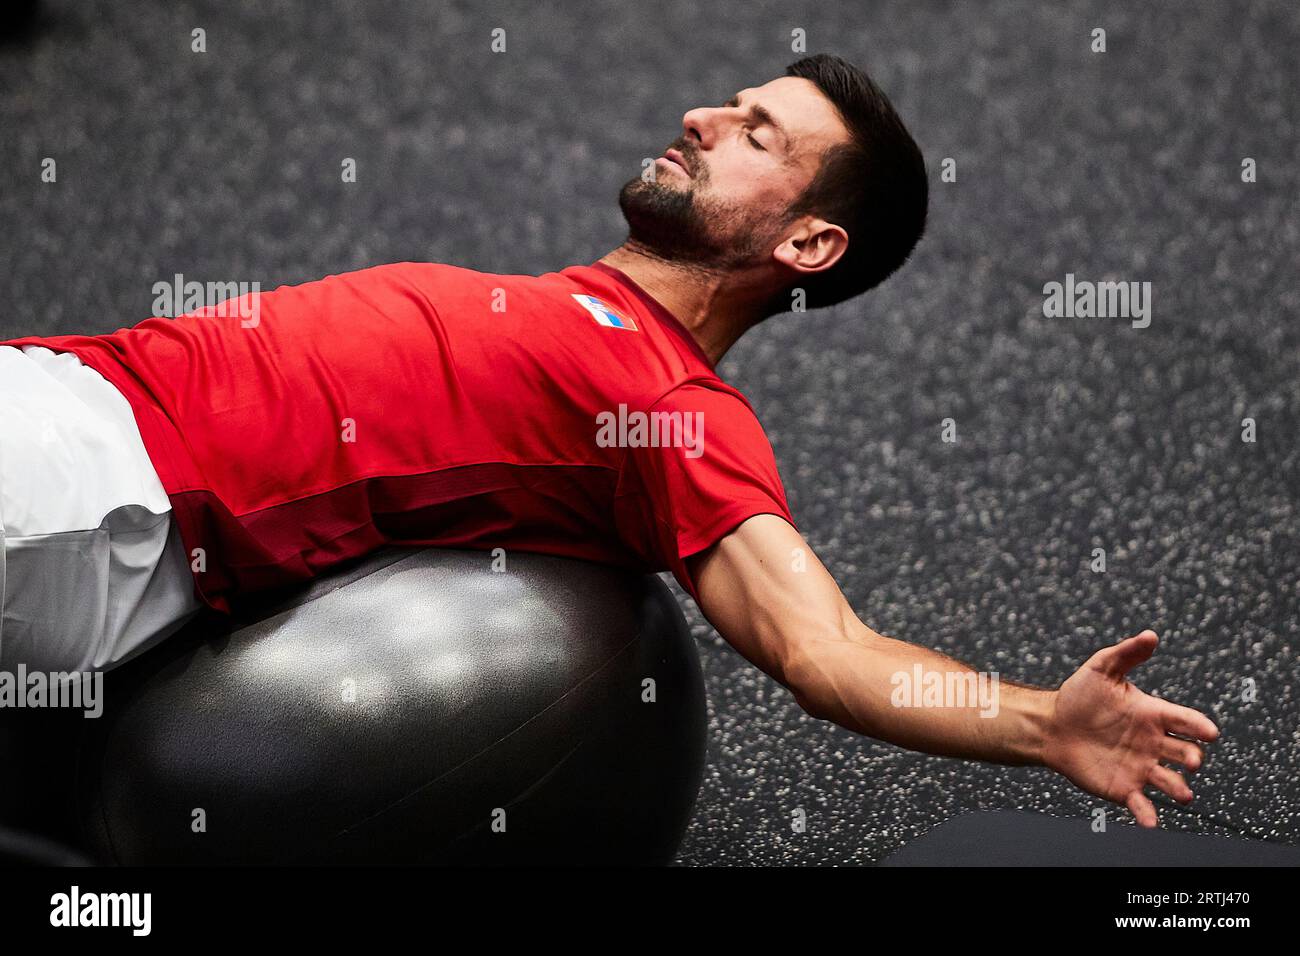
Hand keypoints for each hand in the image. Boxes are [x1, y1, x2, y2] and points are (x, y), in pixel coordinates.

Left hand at [1042, 630, 1218, 826]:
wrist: (1051, 725)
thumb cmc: (1078, 696)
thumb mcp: (1100, 669)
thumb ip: (1126, 654)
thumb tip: (1150, 635)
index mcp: (1153, 714)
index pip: (1184, 720)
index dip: (1198, 726)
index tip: (1210, 732)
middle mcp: (1153, 743)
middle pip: (1183, 753)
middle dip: (1192, 757)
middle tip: (1193, 761)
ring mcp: (1141, 767)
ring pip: (1169, 781)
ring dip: (1179, 788)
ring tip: (1182, 794)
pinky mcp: (1123, 788)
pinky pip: (1141, 804)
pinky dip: (1148, 815)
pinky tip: (1150, 822)